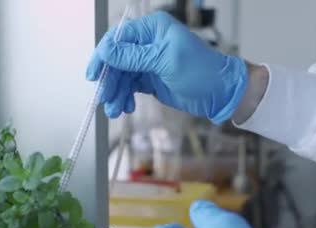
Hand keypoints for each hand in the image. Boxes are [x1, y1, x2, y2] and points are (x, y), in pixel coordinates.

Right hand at [86, 11, 247, 123]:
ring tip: (114, 110)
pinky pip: (129, 87)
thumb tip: (106, 52)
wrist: (220, 93)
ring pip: (121, 76)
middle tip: (105, 99)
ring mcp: (147, 62)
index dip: (103, 57)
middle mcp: (147, 43)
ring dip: (115, 93)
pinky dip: (124, 97)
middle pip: (116, 60)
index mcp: (152, 29)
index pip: (118, 39)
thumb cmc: (201, 71)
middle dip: (110, 80)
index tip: (94, 75)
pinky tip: (125, 107)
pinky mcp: (150, 79)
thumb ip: (134, 57)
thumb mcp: (165, 61)